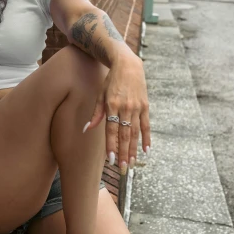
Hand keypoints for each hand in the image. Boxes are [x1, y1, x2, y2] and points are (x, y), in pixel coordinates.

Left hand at [84, 54, 150, 170]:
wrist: (128, 64)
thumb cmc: (110, 80)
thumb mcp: (100, 94)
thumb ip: (95, 113)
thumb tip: (86, 129)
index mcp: (112, 105)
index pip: (111, 130)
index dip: (111, 145)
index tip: (110, 159)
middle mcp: (125, 107)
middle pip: (124, 135)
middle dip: (123, 153)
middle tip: (122, 169)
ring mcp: (137, 107)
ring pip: (136, 133)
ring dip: (133, 150)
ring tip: (131, 164)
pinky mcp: (145, 106)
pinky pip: (146, 125)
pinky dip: (147, 138)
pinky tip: (146, 151)